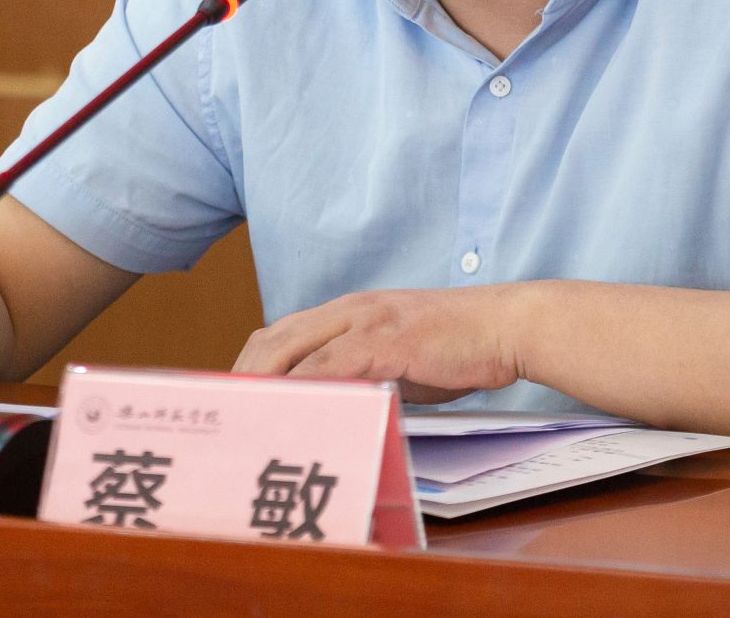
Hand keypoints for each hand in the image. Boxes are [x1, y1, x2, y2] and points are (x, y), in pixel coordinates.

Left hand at [231, 285, 529, 401]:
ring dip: (261, 385)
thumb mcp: (401, 359)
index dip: (249, 364)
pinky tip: (288, 412)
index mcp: (350, 312)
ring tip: (241, 420)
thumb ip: (366, 376)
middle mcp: (349, 310)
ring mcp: (365, 322)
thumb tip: (338, 412)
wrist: (505, 326)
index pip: (281, 333)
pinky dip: (302, 388)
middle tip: (224, 415)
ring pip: (292, 348)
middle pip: (272, 338)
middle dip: (240, 376)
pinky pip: (330, 365)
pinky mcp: (384, 340)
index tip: (231, 397)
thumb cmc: (459, 348)